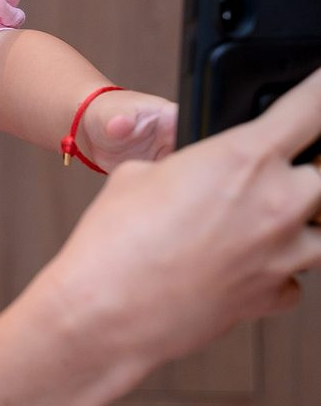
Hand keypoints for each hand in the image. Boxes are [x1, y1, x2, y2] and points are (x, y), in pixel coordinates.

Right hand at [0, 68, 320, 405]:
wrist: (105, 312)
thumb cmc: (114, 243)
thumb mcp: (136, 177)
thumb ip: (183, 169)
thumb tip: (192, 179)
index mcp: (244, 157)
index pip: (312, 109)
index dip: (320, 93)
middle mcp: (278, 202)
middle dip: (305, 174)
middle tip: (272, 180)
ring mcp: (283, 254)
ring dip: (298, 227)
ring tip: (257, 229)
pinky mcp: (272, 296)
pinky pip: (292, 280)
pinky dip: (275, 273)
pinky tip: (242, 270)